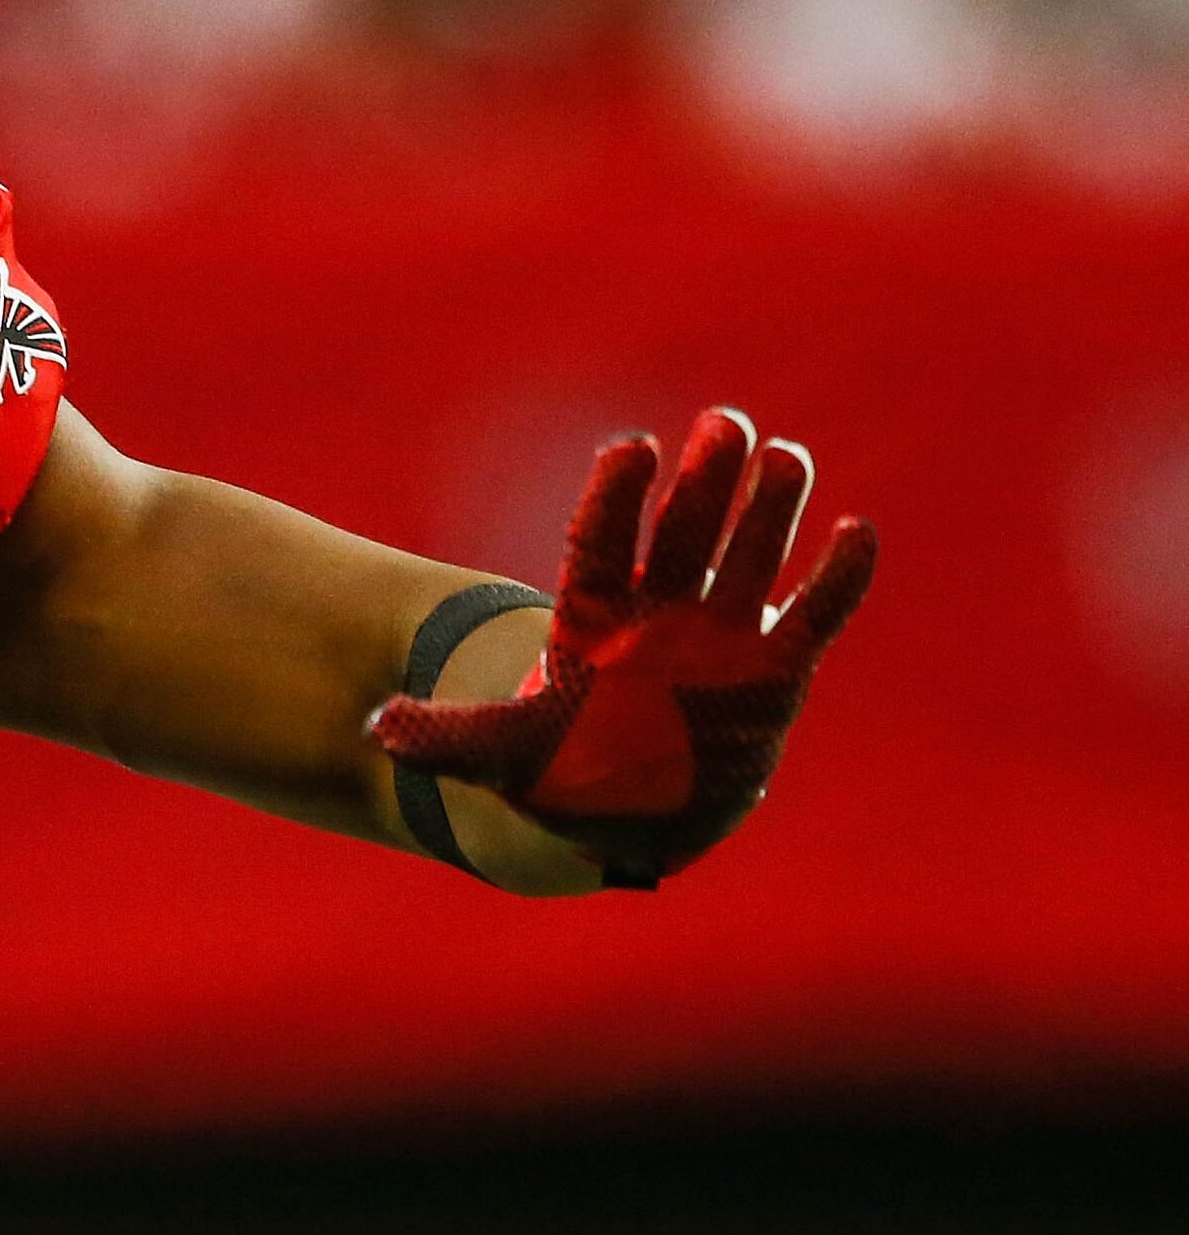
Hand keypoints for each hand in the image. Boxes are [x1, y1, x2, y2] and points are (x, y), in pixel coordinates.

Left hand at [367, 407, 875, 888]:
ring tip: (786, 456)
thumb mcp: (501, 756)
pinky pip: (813, 616)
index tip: (630, 449)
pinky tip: (858, 531)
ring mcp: (718, 637)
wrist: (630, 811)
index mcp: (592, 623)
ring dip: (768, 511)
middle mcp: (658, 615)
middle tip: (722, 424)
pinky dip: (837, 578)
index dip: (615, 499)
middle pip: (681, 536)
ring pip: (747, 560)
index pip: (600, 546)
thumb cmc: (564, 772)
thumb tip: (375, 728)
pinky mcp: (772, 669)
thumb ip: (445, 738)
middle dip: (702, 484)